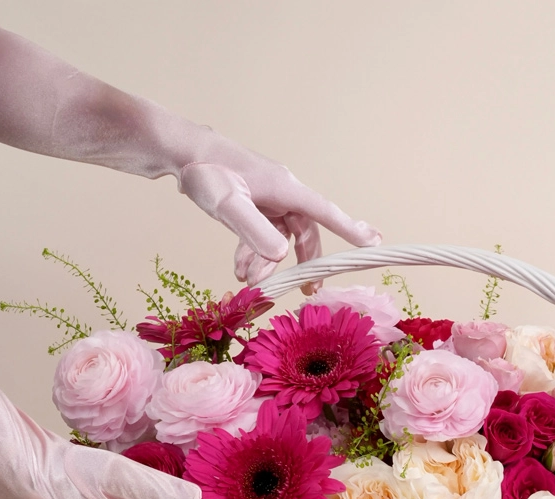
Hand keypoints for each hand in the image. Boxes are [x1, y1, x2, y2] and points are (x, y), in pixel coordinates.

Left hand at [175, 140, 381, 284]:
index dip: (351, 230)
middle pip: (305, 232)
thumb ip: (255, 231)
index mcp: (285, 188)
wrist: (180, 153)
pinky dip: (253, 253)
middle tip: (308, 288)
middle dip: (305, 262)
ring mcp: (268, 199)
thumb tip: (282, 255)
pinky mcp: (253, 204)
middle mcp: (282, 193)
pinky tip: (240, 269)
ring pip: (281, 238)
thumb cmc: (205, 171)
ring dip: (268, 262)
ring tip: (251, 282)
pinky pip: (262, 234)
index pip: (325, 212)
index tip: (375, 243)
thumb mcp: (228, 204)